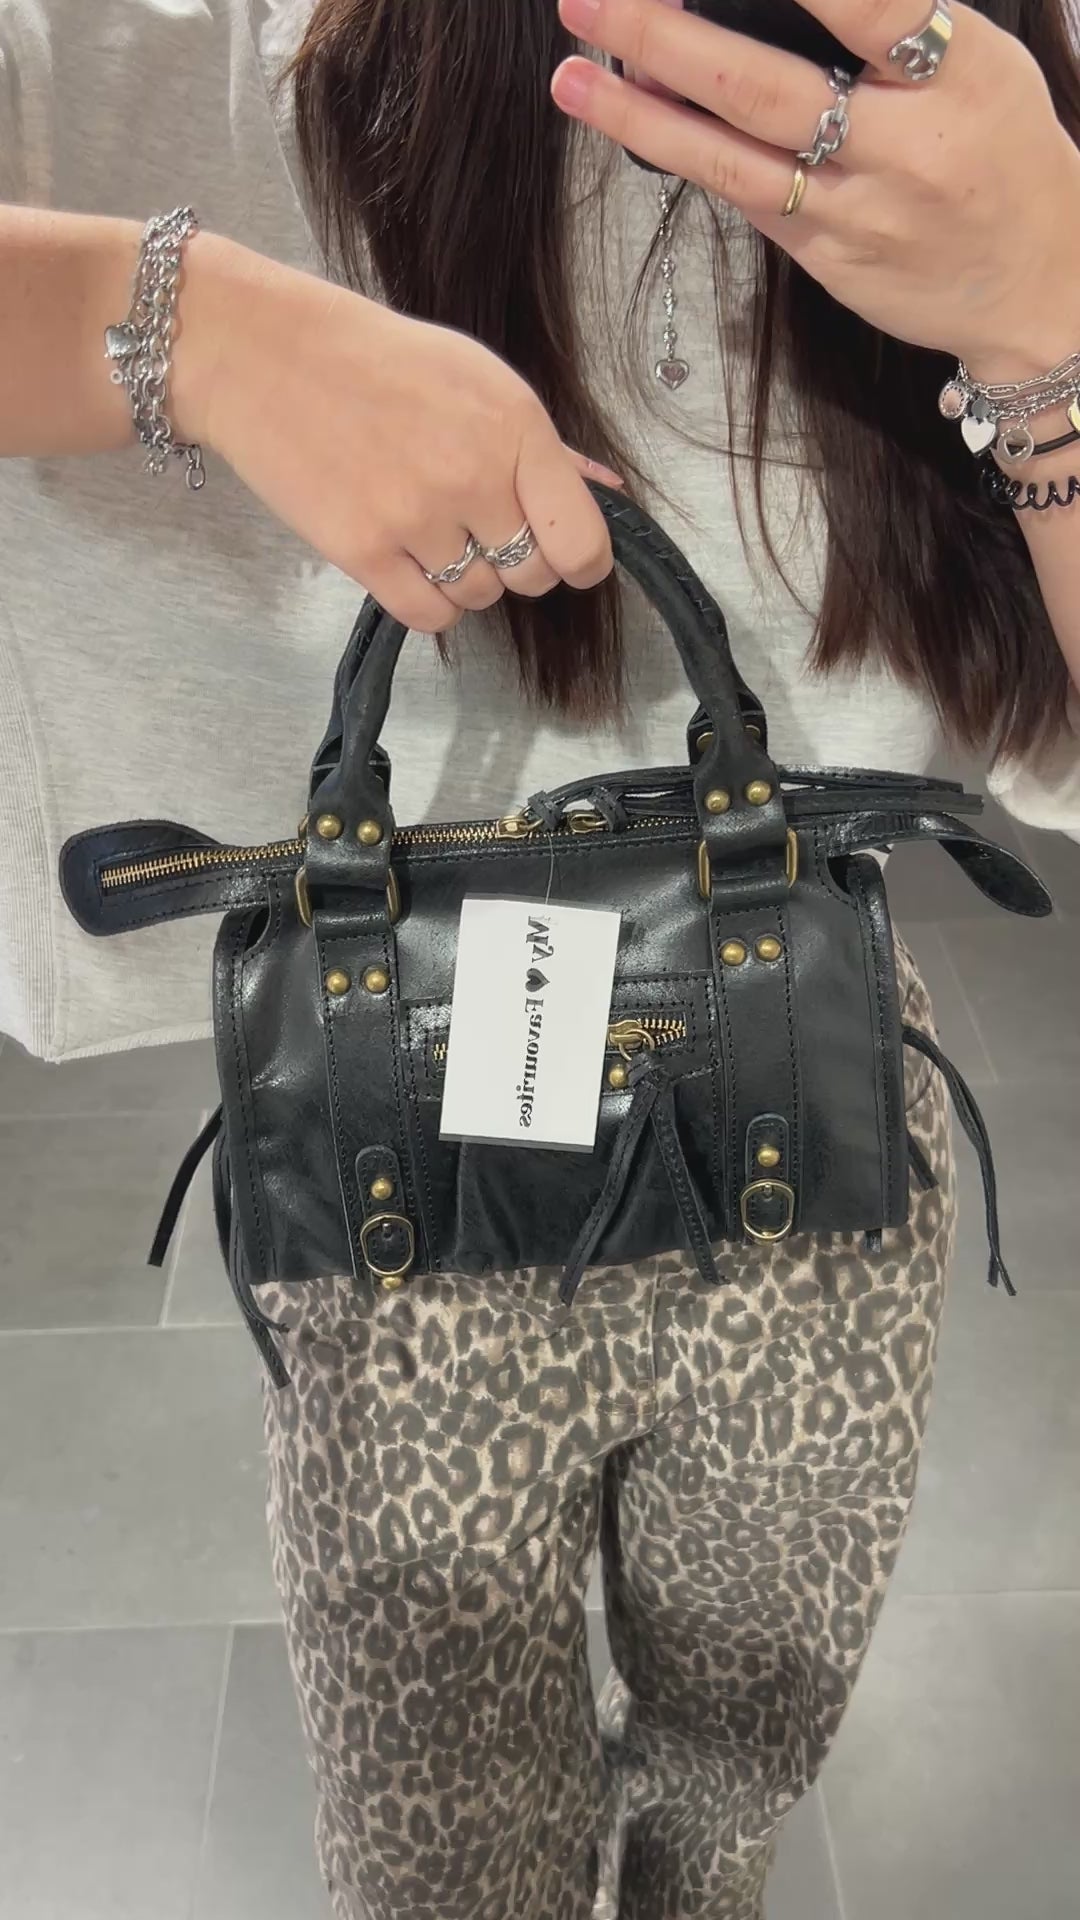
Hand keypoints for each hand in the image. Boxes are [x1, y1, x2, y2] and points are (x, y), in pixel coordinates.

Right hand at [177, 233, 620, 632]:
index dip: (582, 560)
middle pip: (531, 574)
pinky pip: (429, 615)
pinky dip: (427, 600)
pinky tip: (407, 559)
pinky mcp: (365, 553)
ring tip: (427, 526)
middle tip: (480, 528)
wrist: (264, 357)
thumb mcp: (476, 378)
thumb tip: (605, 494)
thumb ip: (543, 447)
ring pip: (479, 597)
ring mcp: (417, 519)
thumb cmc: (375, 361)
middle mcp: (473, 476)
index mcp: (513, 426)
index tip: (570, 559)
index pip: (580, 538)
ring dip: (465, 577)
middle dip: (516, 562)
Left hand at [552, 0, 1079, 379]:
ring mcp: (855, 212)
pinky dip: (684, 155)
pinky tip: (632, 122)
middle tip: (589, 0)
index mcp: (951, 78)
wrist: (1036, 285)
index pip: (867, 5)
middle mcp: (899, 148)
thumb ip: (892, 22)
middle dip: (664, 36)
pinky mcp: (825, 258)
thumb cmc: (1003, 154)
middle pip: (762, 85)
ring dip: (640, 115)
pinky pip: (742, 197)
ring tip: (572, 75)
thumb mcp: (981, 62)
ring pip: (731, 158)